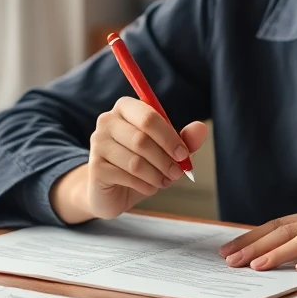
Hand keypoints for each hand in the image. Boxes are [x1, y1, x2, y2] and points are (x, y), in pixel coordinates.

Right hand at [52, 97, 206, 222]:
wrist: (112, 190)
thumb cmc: (142, 164)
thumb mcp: (166, 151)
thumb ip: (184, 140)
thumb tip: (201, 128)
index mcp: (126, 108)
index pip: (149, 116)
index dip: (169, 137)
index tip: (183, 154)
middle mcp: (107, 121)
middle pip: (142, 138)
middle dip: (165, 159)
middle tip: (177, 172)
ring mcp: (98, 143)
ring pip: (136, 161)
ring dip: (157, 175)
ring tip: (164, 181)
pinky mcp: (95, 167)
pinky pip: (127, 177)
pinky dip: (145, 185)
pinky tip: (148, 187)